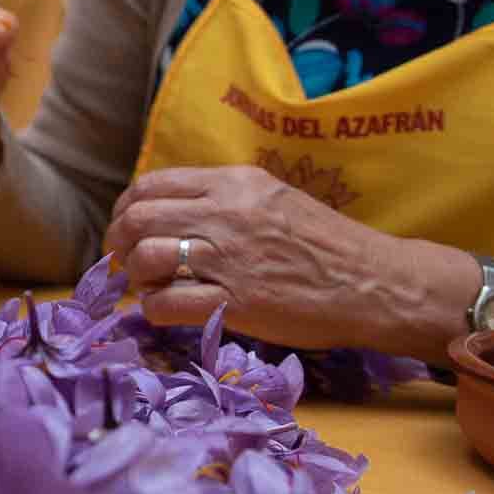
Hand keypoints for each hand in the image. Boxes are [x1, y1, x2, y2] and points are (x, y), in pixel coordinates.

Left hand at [103, 164, 417, 350]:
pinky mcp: (235, 303)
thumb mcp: (272, 199)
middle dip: (119, 242)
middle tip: (125, 261)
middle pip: (138, 219)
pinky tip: (166, 310)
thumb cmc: (325, 245)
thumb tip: (168, 210)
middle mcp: (226, 214)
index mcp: (234, 183)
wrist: (374, 283)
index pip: (150, 185)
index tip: (127, 227)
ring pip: (146, 258)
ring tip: (151, 287)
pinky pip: (165, 304)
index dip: (127, 208)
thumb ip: (222, 199)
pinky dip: (153, 309)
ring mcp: (230, 259)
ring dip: (137, 277)